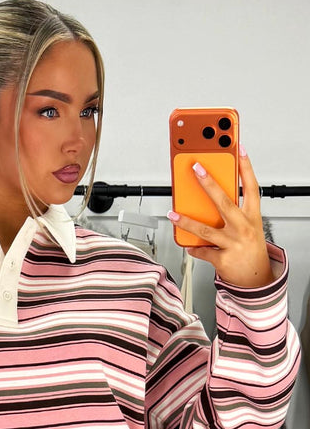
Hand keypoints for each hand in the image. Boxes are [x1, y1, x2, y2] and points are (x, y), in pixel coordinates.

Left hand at [168, 147, 272, 287]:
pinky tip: (187, 244)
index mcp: (252, 217)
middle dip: (209, 183)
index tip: (238, 149)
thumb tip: (211, 198)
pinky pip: (202, 251)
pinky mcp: (223, 259)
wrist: (256, 279)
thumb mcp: (249, 226)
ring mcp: (233, 244)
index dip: (246, 167)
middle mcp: (243, 228)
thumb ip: (234, 211)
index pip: (251, 187)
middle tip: (196, 168)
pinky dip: (193, 248)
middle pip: (224, 201)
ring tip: (173, 213)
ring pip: (205, 229)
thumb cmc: (250, 249)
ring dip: (186, 221)